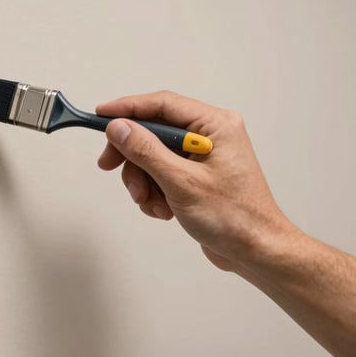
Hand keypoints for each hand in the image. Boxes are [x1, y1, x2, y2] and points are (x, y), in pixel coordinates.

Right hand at [96, 91, 298, 270]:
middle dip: (132, 155)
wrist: (257, 251)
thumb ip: (146, 151)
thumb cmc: (234, 218)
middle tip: (109, 166)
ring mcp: (203, 154)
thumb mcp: (181, 182)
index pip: (162, 104)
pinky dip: (154, 190)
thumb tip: (118, 127)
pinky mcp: (197, 174)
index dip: (127, 108)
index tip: (100, 115)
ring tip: (150, 202)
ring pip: (153, 154)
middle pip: (153, 130)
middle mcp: (210, 134)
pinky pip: (161, 171)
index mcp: (215, 125)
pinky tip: (163, 209)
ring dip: (143, 179)